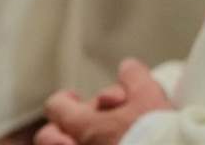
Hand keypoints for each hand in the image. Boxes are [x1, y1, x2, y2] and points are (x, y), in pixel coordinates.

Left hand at [40, 60, 171, 144]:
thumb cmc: (156, 133)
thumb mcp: (149, 95)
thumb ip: (133, 77)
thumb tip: (126, 68)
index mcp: (83, 126)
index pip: (55, 107)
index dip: (65, 99)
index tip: (75, 98)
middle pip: (48, 138)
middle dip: (62, 127)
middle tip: (86, 122)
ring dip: (74, 141)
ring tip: (100, 136)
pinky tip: (111, 144)